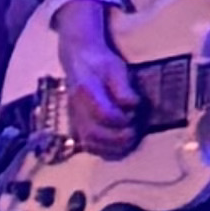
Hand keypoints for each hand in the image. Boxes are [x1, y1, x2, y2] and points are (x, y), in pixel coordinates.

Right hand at [54, 5, 139, 156]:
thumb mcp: (116, 67)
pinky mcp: (77, 124)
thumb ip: (124, 87)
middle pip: (94, 132)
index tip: (133, 115)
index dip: (120, 119)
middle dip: (117, 137)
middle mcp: (77, 106)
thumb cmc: (100, 63)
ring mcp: (75, 117)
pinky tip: (118, 147)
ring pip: (90, 141)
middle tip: (133, 133)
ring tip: (128, 141)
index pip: (102, 112)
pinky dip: (104, 151)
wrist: (78, 59)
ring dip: (111, 147)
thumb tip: (133, 104)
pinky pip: (88, 145)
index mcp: (86, 89)